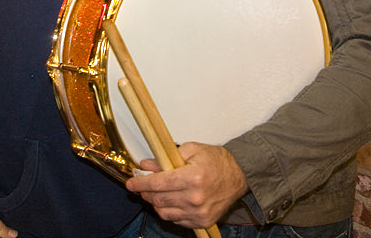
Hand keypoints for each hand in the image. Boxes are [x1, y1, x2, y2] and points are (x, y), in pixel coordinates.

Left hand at [124, 143, 247, 228]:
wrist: (239, 176)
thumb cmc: (217, 161)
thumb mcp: (192, 150)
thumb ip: (166, 157)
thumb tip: (146, 165)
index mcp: (193, 177)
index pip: (159, 183)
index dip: (141, 183)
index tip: (131, 183)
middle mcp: (196, 197)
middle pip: (159, 199)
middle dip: (146, 192)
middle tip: (141, 185)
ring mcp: (199, 212)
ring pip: (164, 212)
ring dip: (155, 202)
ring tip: (156, 192)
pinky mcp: (202, 222)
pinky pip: (176, 220)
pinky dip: (169, 211)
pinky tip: (171, 200)